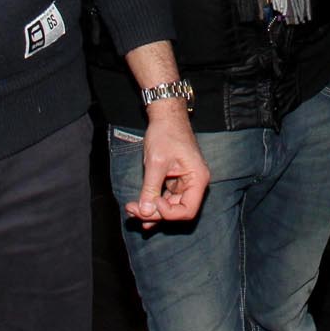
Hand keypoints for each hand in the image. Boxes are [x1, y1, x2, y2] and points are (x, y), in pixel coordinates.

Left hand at [124, 103, 209, 226]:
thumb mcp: (156, 162)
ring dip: (150, 210)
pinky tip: (139, 210)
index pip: (187, 210)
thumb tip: (145, 212)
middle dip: (154, 213)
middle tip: (133, 210)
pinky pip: (165, 198)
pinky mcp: (174, 181)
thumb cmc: (166, 134)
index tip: (151, 203)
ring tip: (131, 210)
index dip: (168, 213)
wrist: (165, 117)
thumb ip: (150, 188)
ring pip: (169, 206)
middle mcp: (194, 183)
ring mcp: (184, 183)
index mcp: (198, 179)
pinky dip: (152, 203)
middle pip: (177, 210)